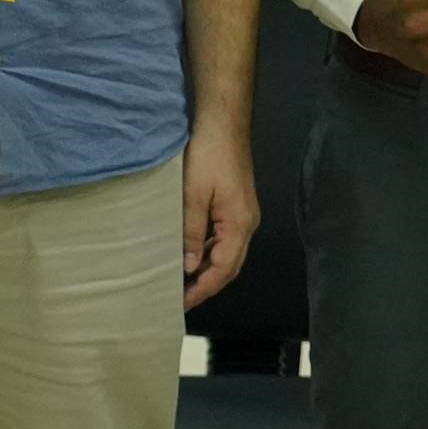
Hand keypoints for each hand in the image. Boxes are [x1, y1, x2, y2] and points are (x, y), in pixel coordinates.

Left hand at [179, 114, 258, 308]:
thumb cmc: (209, 155)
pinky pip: (223, 238)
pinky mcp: (235, 206)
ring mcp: (242, 214)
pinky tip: (190, 255)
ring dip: (207, 269)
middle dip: (207, 285)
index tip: (183, 304)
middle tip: (181, 300)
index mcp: (239, 224)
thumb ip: (191, 232)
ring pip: (226, 253)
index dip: (203, 289)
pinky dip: (208, 252)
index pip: (223, 269)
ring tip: (182, 283)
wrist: (223, 124)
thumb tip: (189, 266)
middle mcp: (246, 223)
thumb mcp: (193, 195)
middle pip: (229, 265)